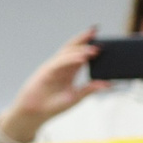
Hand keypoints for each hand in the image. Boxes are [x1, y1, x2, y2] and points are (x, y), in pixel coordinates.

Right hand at [0, 26, 103, 142]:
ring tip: (94, 47)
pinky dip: (71, 59)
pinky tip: (82, 58)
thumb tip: (109, 84)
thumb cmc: (52, 105)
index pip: (80, 54)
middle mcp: (61, 66)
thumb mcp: (76, 97)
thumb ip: (90, 89)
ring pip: (66, 52)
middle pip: (72, 47)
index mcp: (69, 71)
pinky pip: (60, 62)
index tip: (103, 39)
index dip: (89, 44)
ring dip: (80, 48)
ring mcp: (53, 67)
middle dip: (84, 38)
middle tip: (96, 29)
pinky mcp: (46, 72)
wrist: (34, 113)